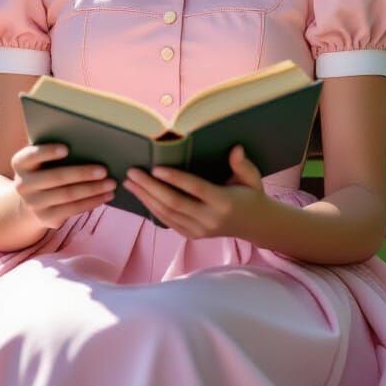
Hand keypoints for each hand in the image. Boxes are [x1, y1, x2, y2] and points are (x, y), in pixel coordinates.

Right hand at [11, 143, 116, 230]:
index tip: (67, 149)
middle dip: (82, 173)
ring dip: (93, 189)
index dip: (48, 152)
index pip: (32, 155)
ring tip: (111, 184)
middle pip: (56, 177)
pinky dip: (92, 202)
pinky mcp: (45, 218)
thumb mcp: (42, 160)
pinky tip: (106, 196)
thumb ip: (55, 150)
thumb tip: (89, 142)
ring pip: (68, 195)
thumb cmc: (45, 170)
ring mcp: (33, 203)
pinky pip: (73, 209)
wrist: (31, 200)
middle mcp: (23, 184)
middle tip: (104, 170)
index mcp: (20, 163)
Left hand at [122, 144, 266, 239]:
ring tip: (130, 183)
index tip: (155, 168)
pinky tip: (141, 196)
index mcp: (224, 202)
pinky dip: (152, 209)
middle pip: (174, 202)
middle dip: (150, 187)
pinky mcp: (192, 236)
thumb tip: (236, 149)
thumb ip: (242, 165)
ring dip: (146, 198)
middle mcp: (210, 219)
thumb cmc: (251, 195)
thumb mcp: (252, 178)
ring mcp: (200, 230)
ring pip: (167, 214)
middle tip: (132, 173)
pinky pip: (168, 222)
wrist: (255, 225)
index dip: (175, 178)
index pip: (195, 189)